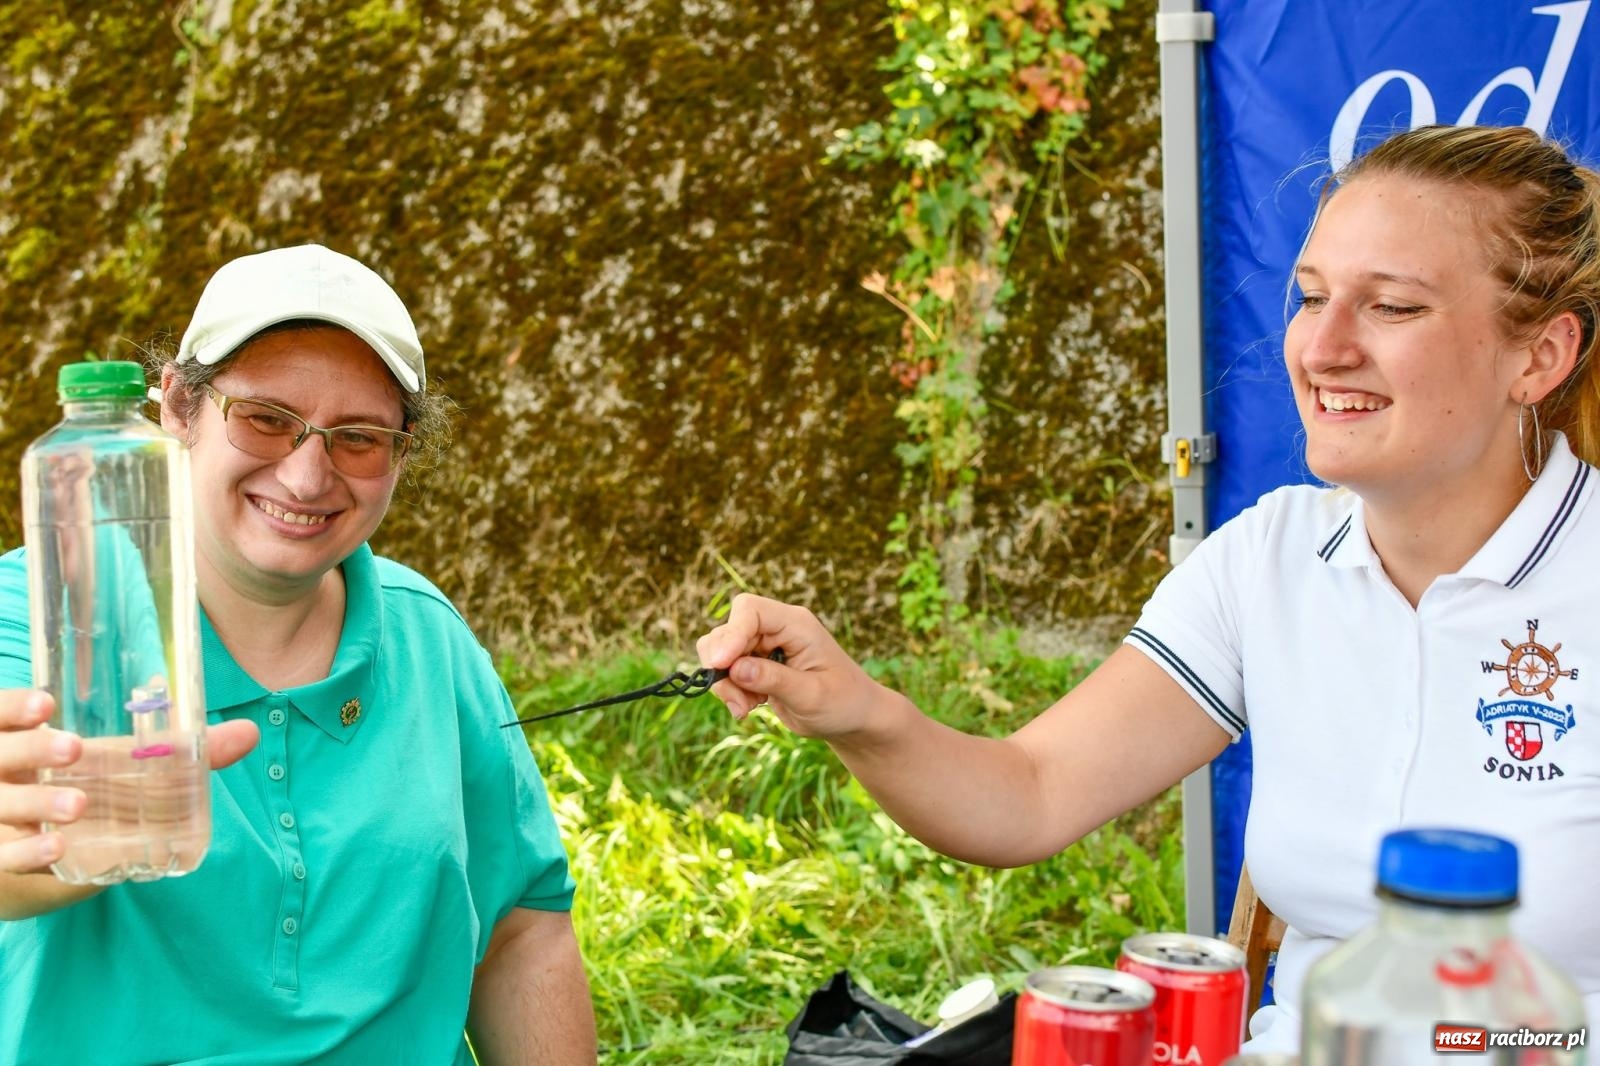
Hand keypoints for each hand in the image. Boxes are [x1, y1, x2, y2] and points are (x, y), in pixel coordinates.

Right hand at [0, 688, 260, 874]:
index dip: (14, 707)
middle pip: (0, 754)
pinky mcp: (2, 856)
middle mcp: (1, 771)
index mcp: (19, 736)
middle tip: (73, 748)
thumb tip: (249, 734)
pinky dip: (28, 852)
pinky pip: (4, 856)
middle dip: (30, 749)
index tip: (46, 703)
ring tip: (79, 805)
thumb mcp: (118, 763)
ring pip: (2, 804)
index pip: (1, 712)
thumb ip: (177, 751)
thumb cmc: (84, 787)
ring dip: (37, 802)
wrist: (39, 851)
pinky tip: (58, 848)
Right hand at [696, 593, 890, 738]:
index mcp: (796, 624)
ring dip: (725, 684)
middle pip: (728, 631)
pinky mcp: (756, 663)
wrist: (852, 717)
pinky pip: (726, 670)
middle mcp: (776, 628)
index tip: (719, 666)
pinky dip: (730, 691)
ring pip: (721, 652)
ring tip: (746, 709)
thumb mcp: (811, 695)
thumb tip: (734, 668)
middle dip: (724, 668)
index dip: (730, 634)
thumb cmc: (843, 702)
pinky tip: (749, 707)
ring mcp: (764, 645)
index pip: (750, 610)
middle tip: (739, 703)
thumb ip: (773, 679)